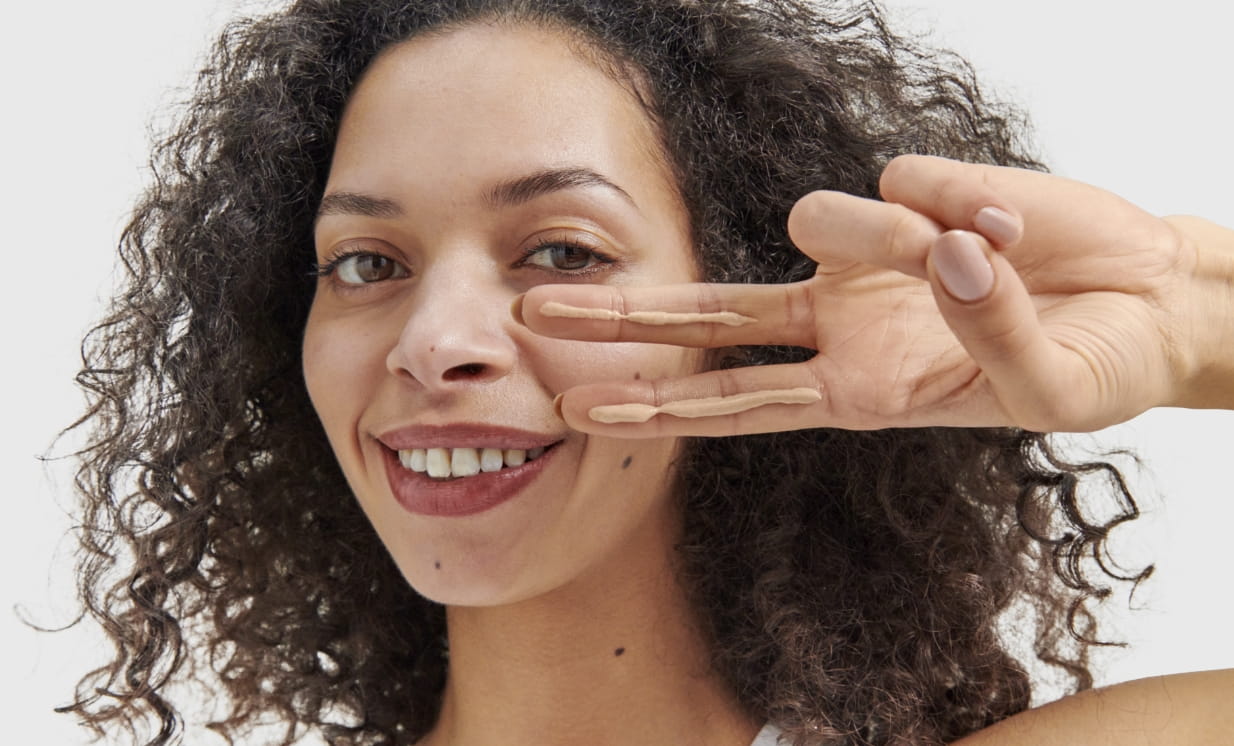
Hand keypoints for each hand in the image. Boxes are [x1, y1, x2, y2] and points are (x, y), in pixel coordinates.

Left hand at [517, 155, 1232, 436]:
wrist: (1150, 304)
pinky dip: (960, 200)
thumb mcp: (1049, 384)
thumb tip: (942, 251)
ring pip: (809, 222)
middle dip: (621, 319)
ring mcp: (869, 262)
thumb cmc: (1095, 364)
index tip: (584, 411)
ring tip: (990, 250)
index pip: (740, 404)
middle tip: (530, 316)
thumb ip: (991, 329)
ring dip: (887, 233)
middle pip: (706, 323)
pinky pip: (903, 181)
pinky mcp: (913, 200)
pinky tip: (1012, 225)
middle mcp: (841, 328)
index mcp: (860, 395)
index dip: (664, 407)